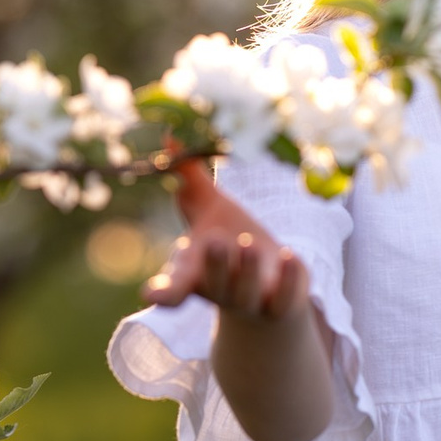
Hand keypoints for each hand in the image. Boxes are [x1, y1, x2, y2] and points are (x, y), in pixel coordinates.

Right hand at [143, 157, 310, 323]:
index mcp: (195, 272)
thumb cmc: (229, 243)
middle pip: (213, 285)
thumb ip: (189, 177)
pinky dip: (289, 280)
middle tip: (215, 240)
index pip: (175, 287)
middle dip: (214, 265)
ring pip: (247, 294)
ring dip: (247, 271)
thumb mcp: (207, 210)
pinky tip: (289, 256)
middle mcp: (221, 290)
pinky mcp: (284, 304)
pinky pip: (288, 298)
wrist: (267, 287)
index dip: (164, 290)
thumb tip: (170, 136)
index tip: (151, 292)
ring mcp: (253, 301)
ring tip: (248, 244)